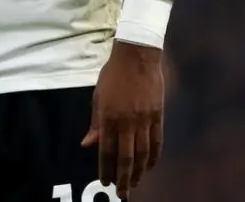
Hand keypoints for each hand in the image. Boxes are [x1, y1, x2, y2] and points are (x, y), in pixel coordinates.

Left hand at [81, 42, 164, 197]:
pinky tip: (151, 166)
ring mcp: (144, 120)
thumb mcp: (98, 97)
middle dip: (123, 179)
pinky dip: (154, 157)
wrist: (137, 55)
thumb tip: (87, 144)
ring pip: (143, 154)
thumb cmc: (113, 75)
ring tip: (136, 184)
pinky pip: (157, 142)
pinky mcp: (158, 116)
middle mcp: (126, 122)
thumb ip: (95, 123)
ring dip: (139, 172)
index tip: (105, 181)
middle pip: (126, 158)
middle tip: (122, 193)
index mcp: (108, 118)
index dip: (105, 169)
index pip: (106, 151)